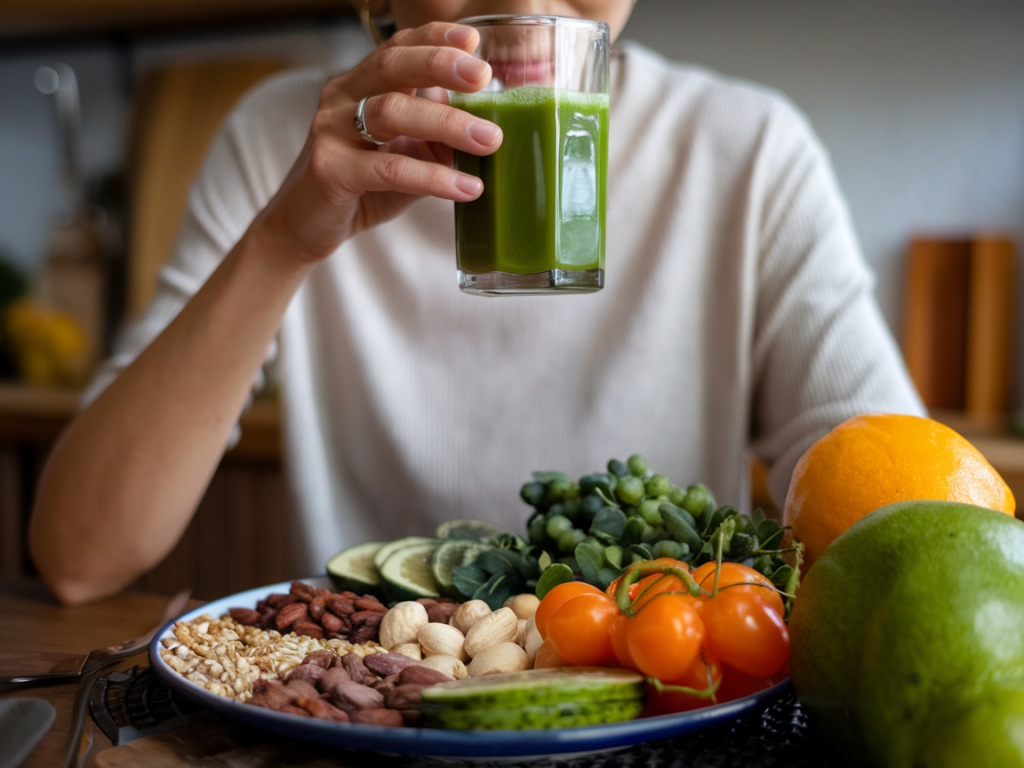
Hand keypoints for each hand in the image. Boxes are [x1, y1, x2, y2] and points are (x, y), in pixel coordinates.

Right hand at [253, 22, 501, 263]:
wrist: (305, 227)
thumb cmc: (360, 187)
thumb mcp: (407, 158)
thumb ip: (437, 141)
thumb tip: (487, 133)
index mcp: (361, 85)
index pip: (398, 46)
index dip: (434, 37)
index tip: (473, 39)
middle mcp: (342, 98)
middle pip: (392, 65)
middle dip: (441, 64)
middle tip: (483, 76)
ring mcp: (331, 131)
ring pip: (391, 112)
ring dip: (447, 123)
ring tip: (490, 140)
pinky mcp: (330, 170)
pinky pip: (388, 169)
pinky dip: (433, 178)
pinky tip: (466, 188)